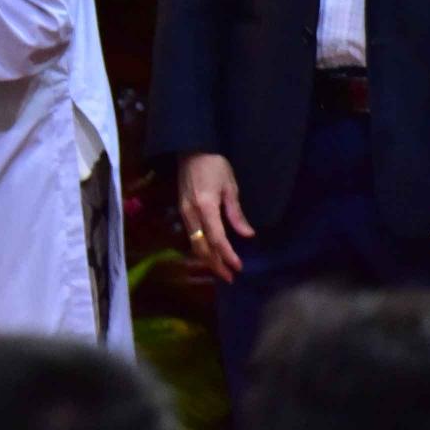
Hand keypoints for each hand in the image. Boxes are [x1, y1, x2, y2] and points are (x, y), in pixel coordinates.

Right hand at [177, 152, 253, 282]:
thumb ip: (236, 213)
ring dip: (207, 260)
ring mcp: (184, 214)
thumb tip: (247, 235)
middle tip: (230, 277)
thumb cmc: (214, 166)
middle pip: (201, 247)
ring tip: (221, 270)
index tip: (239, 267)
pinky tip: (210, 254)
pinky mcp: (182, 212)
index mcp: (206, 207)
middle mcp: (191, 214)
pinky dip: (201, 249)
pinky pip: (191, 236)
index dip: (227, 255)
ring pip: (194, 244)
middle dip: (215, 264)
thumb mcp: (230, 187)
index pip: (216, 238)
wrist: (191, 151)